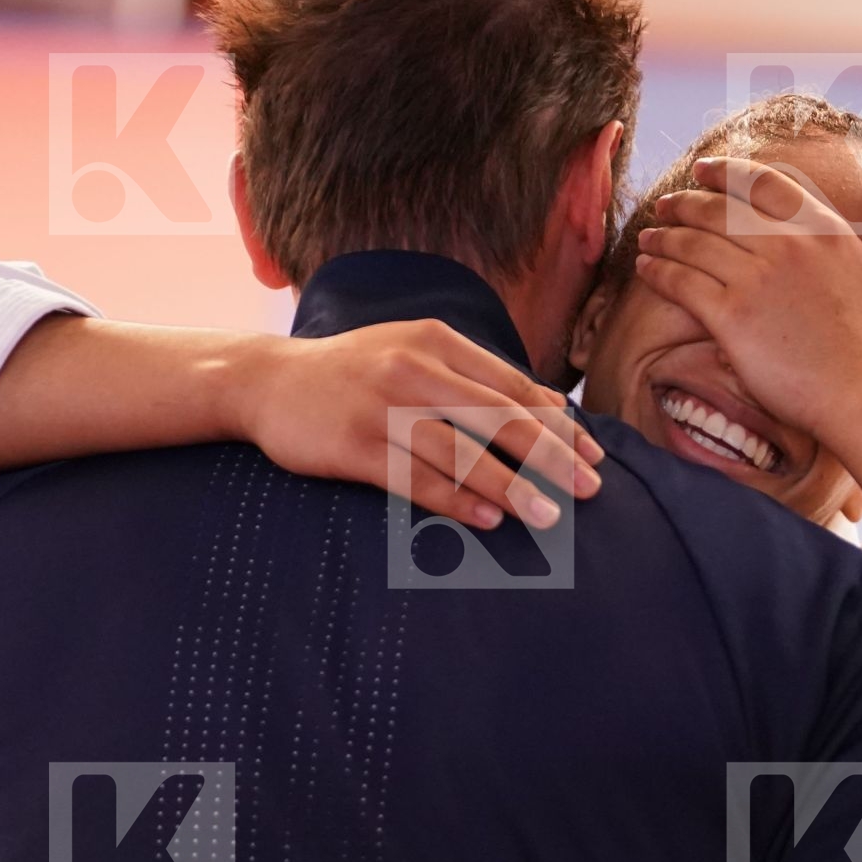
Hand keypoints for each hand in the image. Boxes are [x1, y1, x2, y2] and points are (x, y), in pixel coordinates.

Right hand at [228, 320, 602, 529]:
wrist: (267, 380)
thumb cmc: (358, 371)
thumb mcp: (421, 355)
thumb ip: (484, 378)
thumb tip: (555, 408)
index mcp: (438, 342)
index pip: (514, 388)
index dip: (559, 427)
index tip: (594, 458)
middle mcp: (414, 369)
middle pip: (497, 417)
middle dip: (550, 457)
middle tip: (589, 490)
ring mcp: (381, 408)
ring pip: (460, 451)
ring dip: (510, 486)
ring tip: (548, 516)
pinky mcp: (352, 446)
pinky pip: (414, 478)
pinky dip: (454, 500)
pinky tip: (487, 519)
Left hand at [634, 156, 861, 441]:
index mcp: (825, 231)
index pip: (764, 183)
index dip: (727, 172)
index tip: (705, 171)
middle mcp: (787, 245)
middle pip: (720, 208)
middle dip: (687, 201)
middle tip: (667, 204)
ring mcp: (755, 278)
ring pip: (693, 240)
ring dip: (665, 234)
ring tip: (649, 237)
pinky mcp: (730, 317)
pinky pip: (681, 281)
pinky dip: (658, 270)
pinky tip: (646, 268)